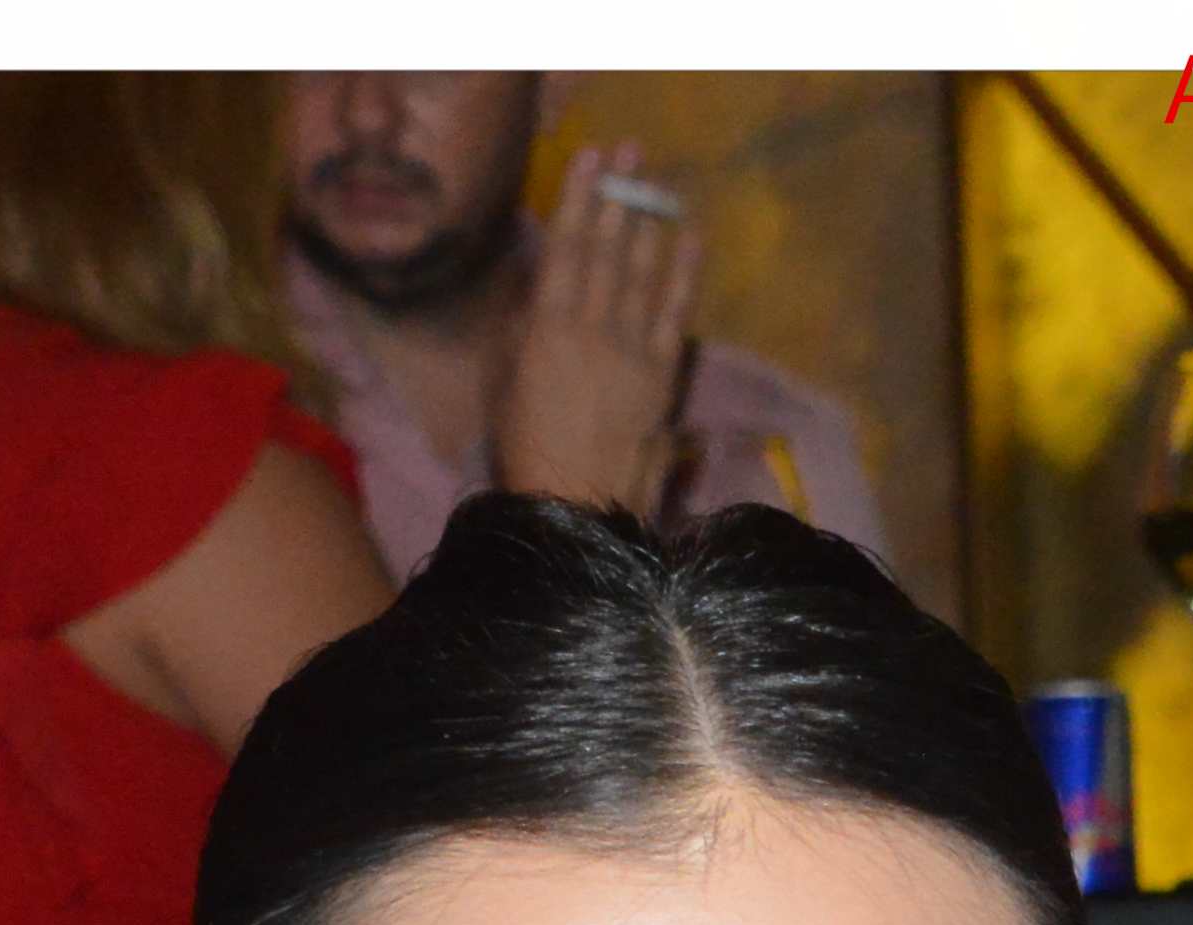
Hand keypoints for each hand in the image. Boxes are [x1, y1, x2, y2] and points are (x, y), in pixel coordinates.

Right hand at [491, 153, 705, 515]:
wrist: (575, 507)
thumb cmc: (524, 447)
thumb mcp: (503, 381)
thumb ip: (518, 323)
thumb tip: (532, 273)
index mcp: (548, 328)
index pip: (566, 247)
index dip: (579, 199)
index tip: (589, 159)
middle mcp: (594, 329)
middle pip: (608, 249)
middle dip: (618, 195)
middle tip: (629, 149)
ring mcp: (634, 351)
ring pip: (641, 272)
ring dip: (649, 220)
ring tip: (655, 179)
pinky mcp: (662, 376)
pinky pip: (674, 312)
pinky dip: (683, 271)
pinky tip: (689, 236)